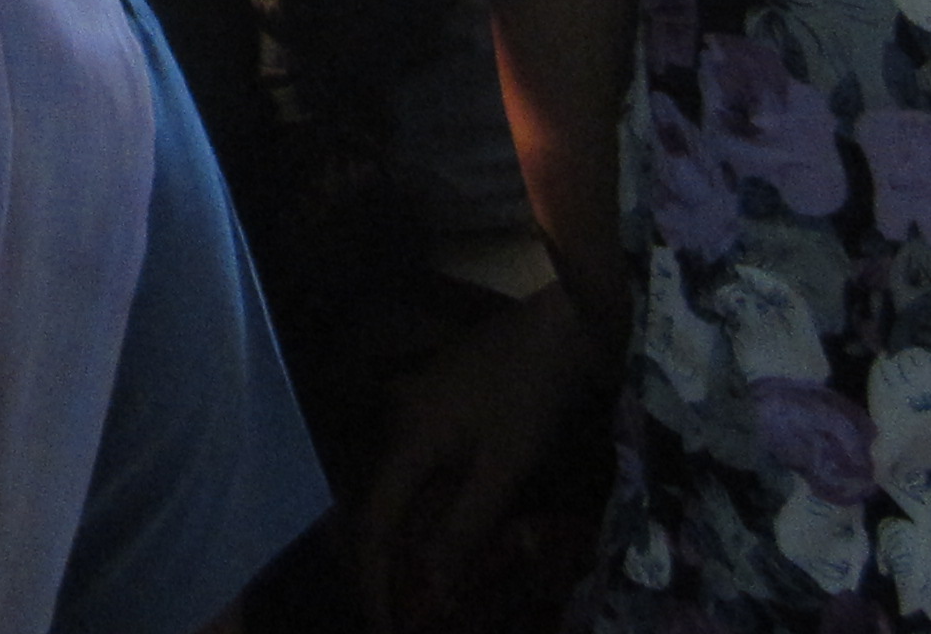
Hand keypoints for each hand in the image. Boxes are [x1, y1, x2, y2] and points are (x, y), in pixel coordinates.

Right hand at [358, 284, 607, 633]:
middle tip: (392, 608)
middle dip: (378, 562)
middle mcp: (396, 423)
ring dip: (400, 536)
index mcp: (404, 441)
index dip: (373, 578)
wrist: (558, 327)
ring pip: (393, 486)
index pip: (373, 523)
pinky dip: (419, 507)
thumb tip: (433, 591)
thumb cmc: (531, 396)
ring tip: (414, 581)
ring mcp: (414, 408)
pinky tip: (438, 529)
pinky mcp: (437, 404)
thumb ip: (463, 528)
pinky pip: (413, 469)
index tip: (381, 624)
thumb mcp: (504, 469)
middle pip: (372, 504)